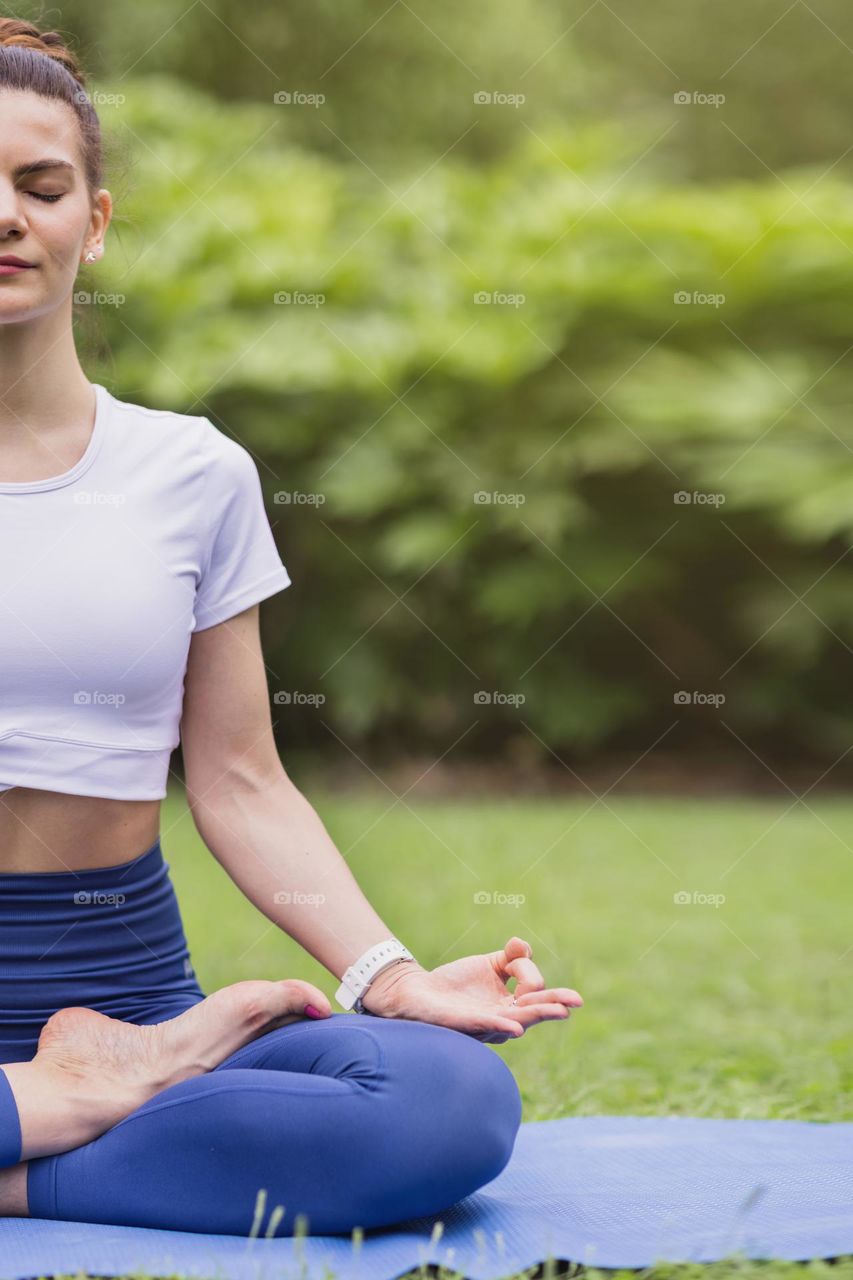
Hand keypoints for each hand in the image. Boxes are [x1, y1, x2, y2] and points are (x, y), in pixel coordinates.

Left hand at [359, 935, 582, 1043]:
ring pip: (518, 1020)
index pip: (532, 986)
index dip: (528, 969)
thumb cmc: (455, 984)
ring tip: (560, 1011)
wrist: (418, 994)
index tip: (515, 951)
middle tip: (576, 1001)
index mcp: (511, 1005)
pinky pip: (487, 1026)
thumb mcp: (488, 964)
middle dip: (555, 1004)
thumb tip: (523, 944)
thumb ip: (511, 957)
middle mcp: (503, 1018)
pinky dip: (503, 1025)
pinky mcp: (466, 1026)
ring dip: (539, 1014)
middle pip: (534, 1010)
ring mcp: (486, 1024)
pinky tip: (516, 1026)